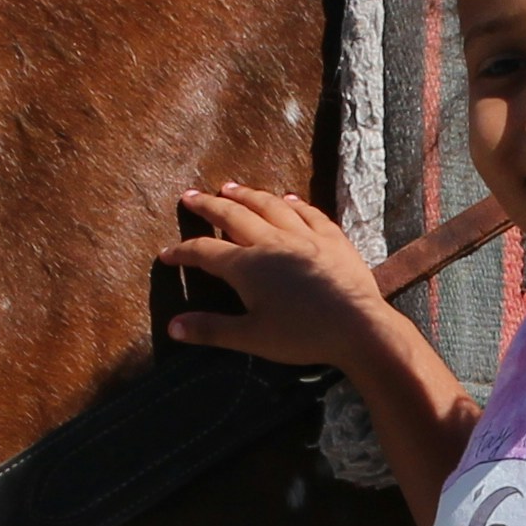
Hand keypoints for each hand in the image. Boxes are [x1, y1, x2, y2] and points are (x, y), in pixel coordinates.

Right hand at [159, 185, 399, 373]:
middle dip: (208, 206)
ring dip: (247, 195)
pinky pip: (307, 213)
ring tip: (230, 187)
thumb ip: (211, 329)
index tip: (166, 254)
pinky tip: (286, 199)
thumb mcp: (251, 338)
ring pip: (269, 206)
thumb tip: (173, 327)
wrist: (358, 327)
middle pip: (233, 216)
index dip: (183, 252)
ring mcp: (304, 235)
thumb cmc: (302, 336)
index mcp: (247, 266)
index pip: (205, 252)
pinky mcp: (331, 237)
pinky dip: (292, 204)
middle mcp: (272, 241)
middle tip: (191, 196)